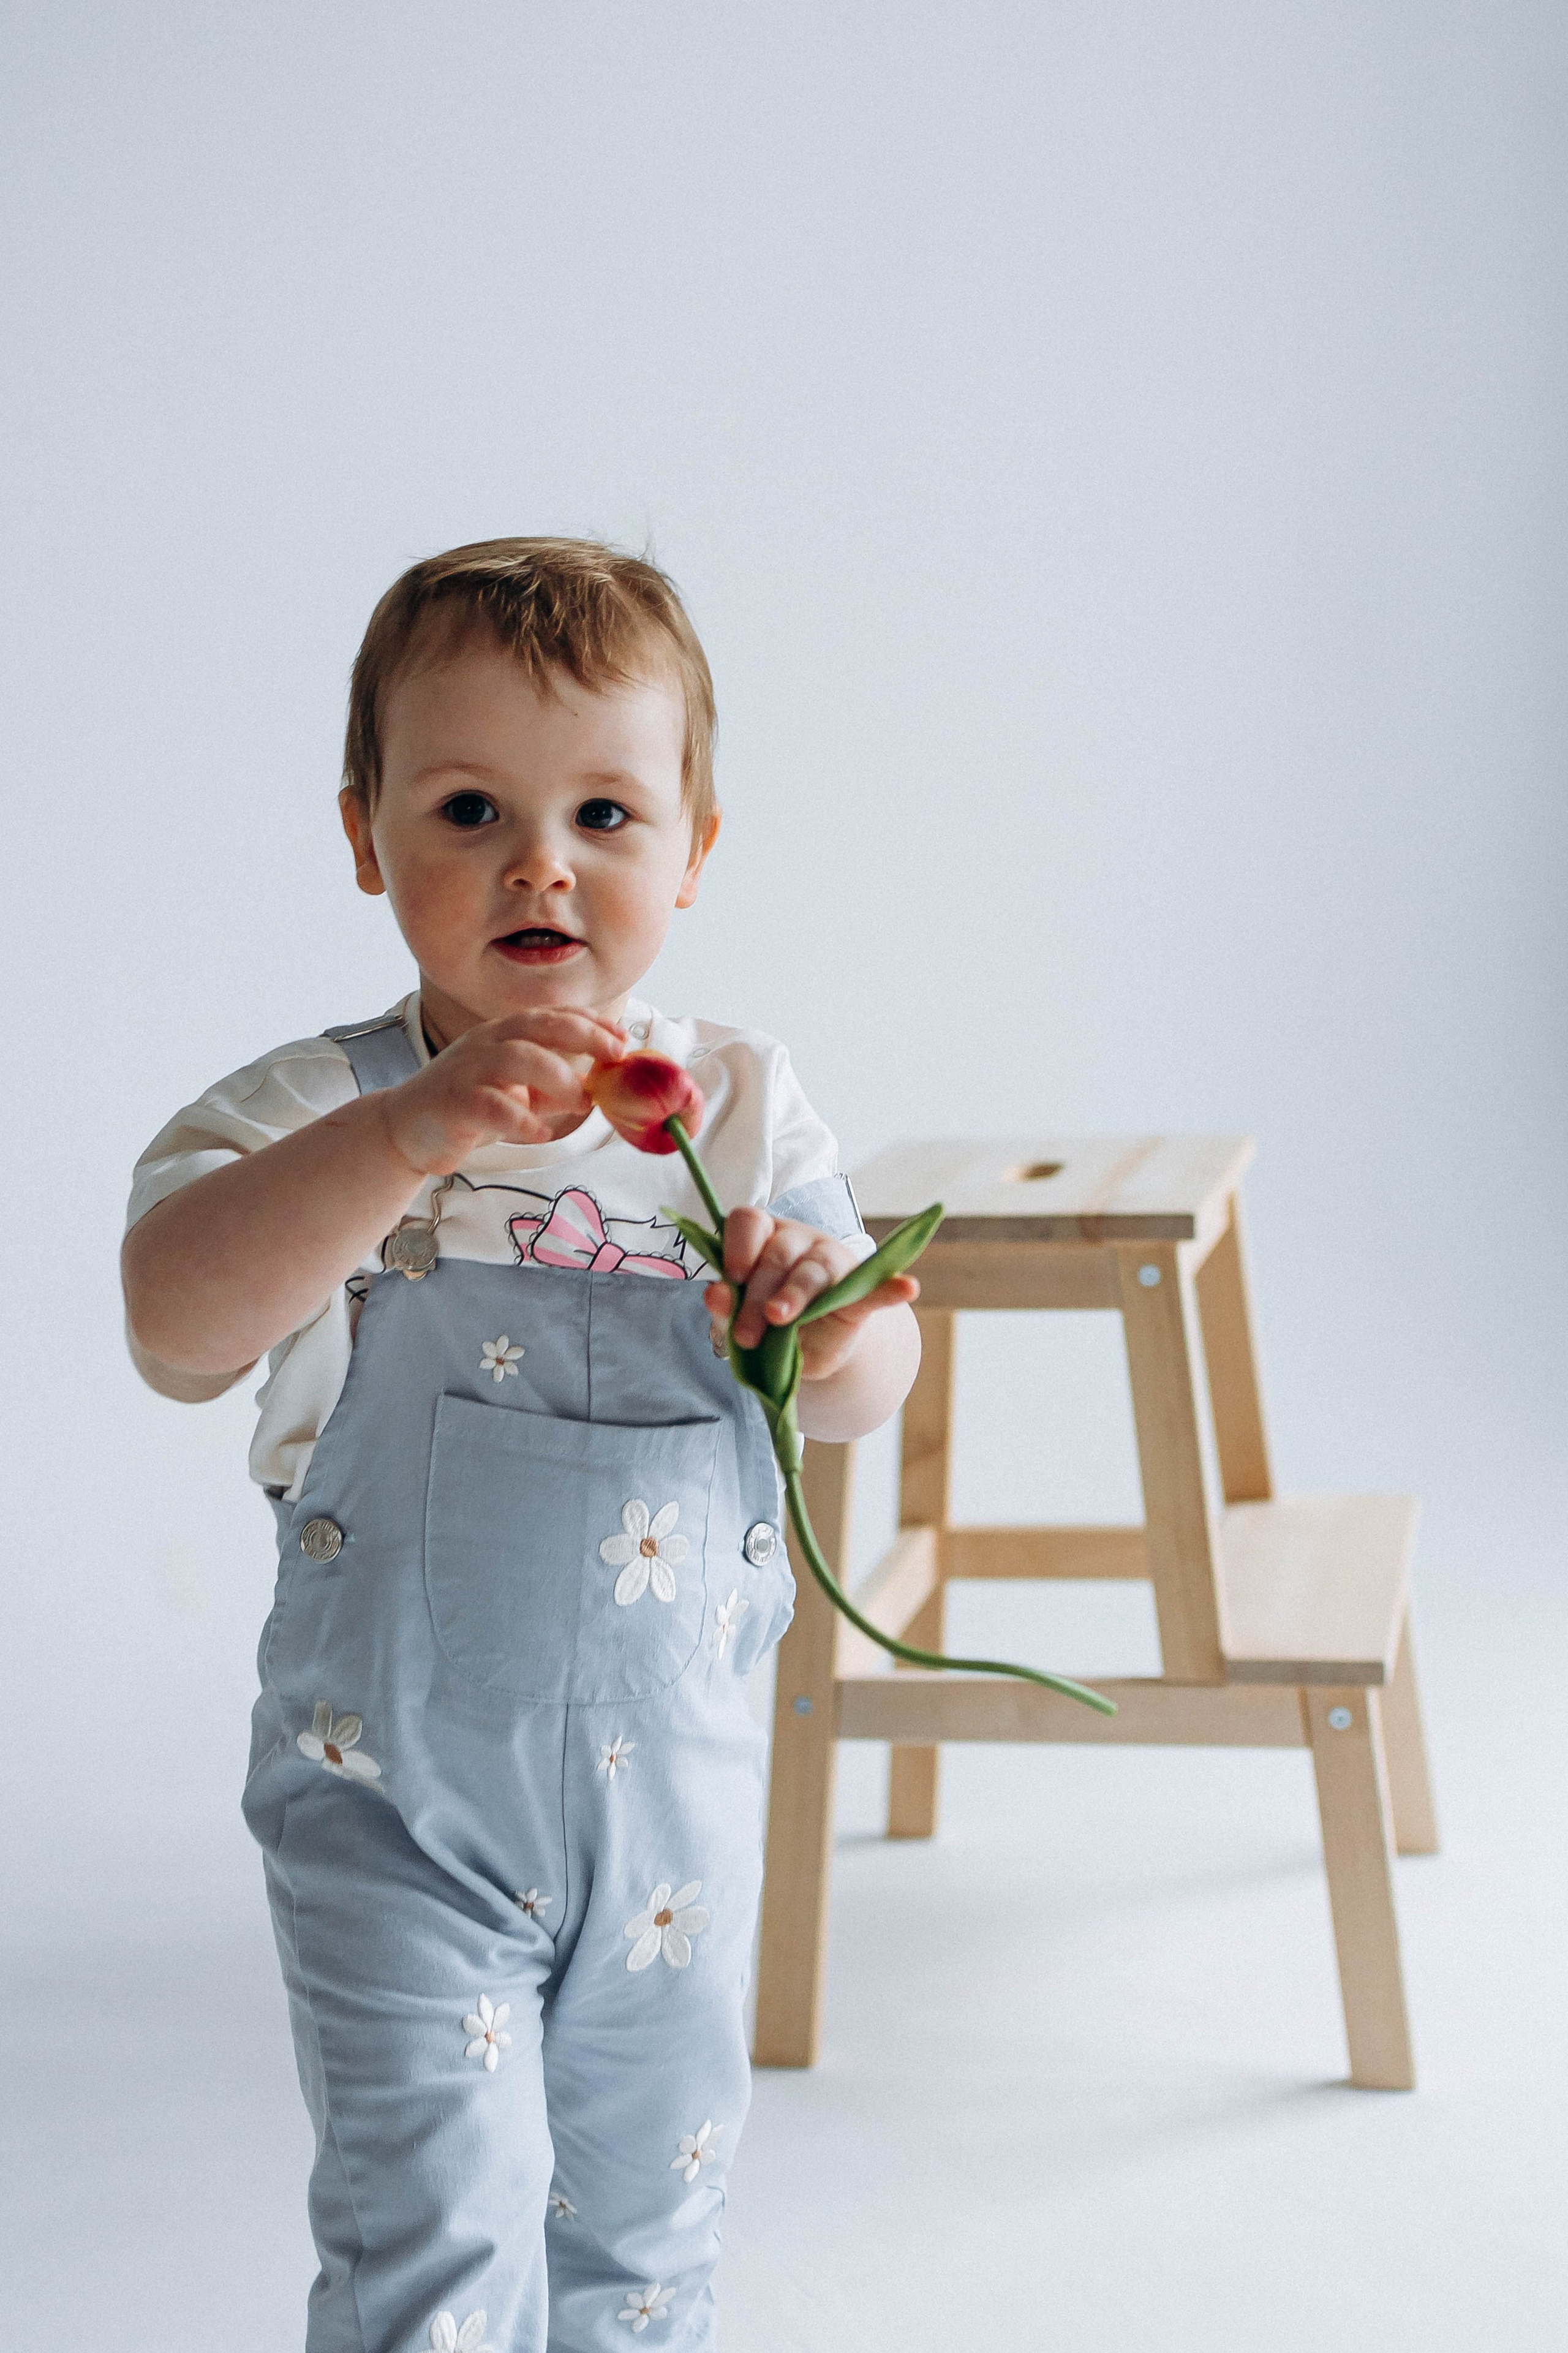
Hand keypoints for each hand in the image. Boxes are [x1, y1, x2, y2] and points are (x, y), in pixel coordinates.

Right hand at [378, 1009, 627, 1175]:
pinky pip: (492, 1105)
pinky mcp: (454, 1103)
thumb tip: (598, 1088)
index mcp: (503, 1034)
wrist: (406, 1128)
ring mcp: (468, 1070)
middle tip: (615, 1057)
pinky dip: (521, 1119)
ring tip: (580, 1103)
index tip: (623, 1038)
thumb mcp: (517, 1090)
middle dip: (583, 1036)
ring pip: (517, 1058)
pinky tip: (540, 1131)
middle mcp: (486, 1044)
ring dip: (557, 1078)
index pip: (552, 1016)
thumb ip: (552, 1084)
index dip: (590, 1023)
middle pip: (539, 1027)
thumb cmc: (469, 1105)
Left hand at [703, 1204, 919, 1383]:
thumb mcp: (741, 1318)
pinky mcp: (860, 1292)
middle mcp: (799, 1240)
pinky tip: (908, 1287)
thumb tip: (713, 1295)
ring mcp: (833, 1262)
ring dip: (795, 1296)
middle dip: (757, 1294)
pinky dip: (891, 1288)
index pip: (748, 1221)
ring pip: (813, 1271)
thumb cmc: (768, 1323)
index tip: (731, 1278)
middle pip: (778, 1255)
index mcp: (764, 1238)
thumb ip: (726, 1307)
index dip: (737, 1246)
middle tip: (745, 1335)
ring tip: (780, 1319)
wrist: (810, 1350)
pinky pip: (876, 1288)